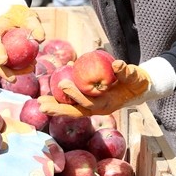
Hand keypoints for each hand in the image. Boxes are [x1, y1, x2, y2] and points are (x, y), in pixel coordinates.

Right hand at [0, 4, 45, 80]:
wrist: (16, 17)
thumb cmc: (22, 15)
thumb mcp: (30, 16)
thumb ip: (35, 25)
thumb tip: (40, 39)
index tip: (4, 60)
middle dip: (1, 70)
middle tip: (13, 79)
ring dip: (12, 72)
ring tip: (30, 70)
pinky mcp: (3, 55)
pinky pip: (8, 65)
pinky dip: (18, 69)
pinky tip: (31, 68)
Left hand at [38, 58, 173, 117]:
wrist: (136, 88)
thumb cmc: (135, 81)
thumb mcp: (134, 76)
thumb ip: (126, 71)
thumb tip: (117, 64)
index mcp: (107, 105)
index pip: (89, 103)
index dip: (76, 95)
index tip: (63, 84)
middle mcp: (97, 108)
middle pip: (75, 111)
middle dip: (58, 109)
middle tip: (41, 105)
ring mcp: (91, 106)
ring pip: (71, 108)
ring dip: (55, 106)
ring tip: (39, 103)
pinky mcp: (87, 101)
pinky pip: (71, 101)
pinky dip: (60, 98)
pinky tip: (48, 93)